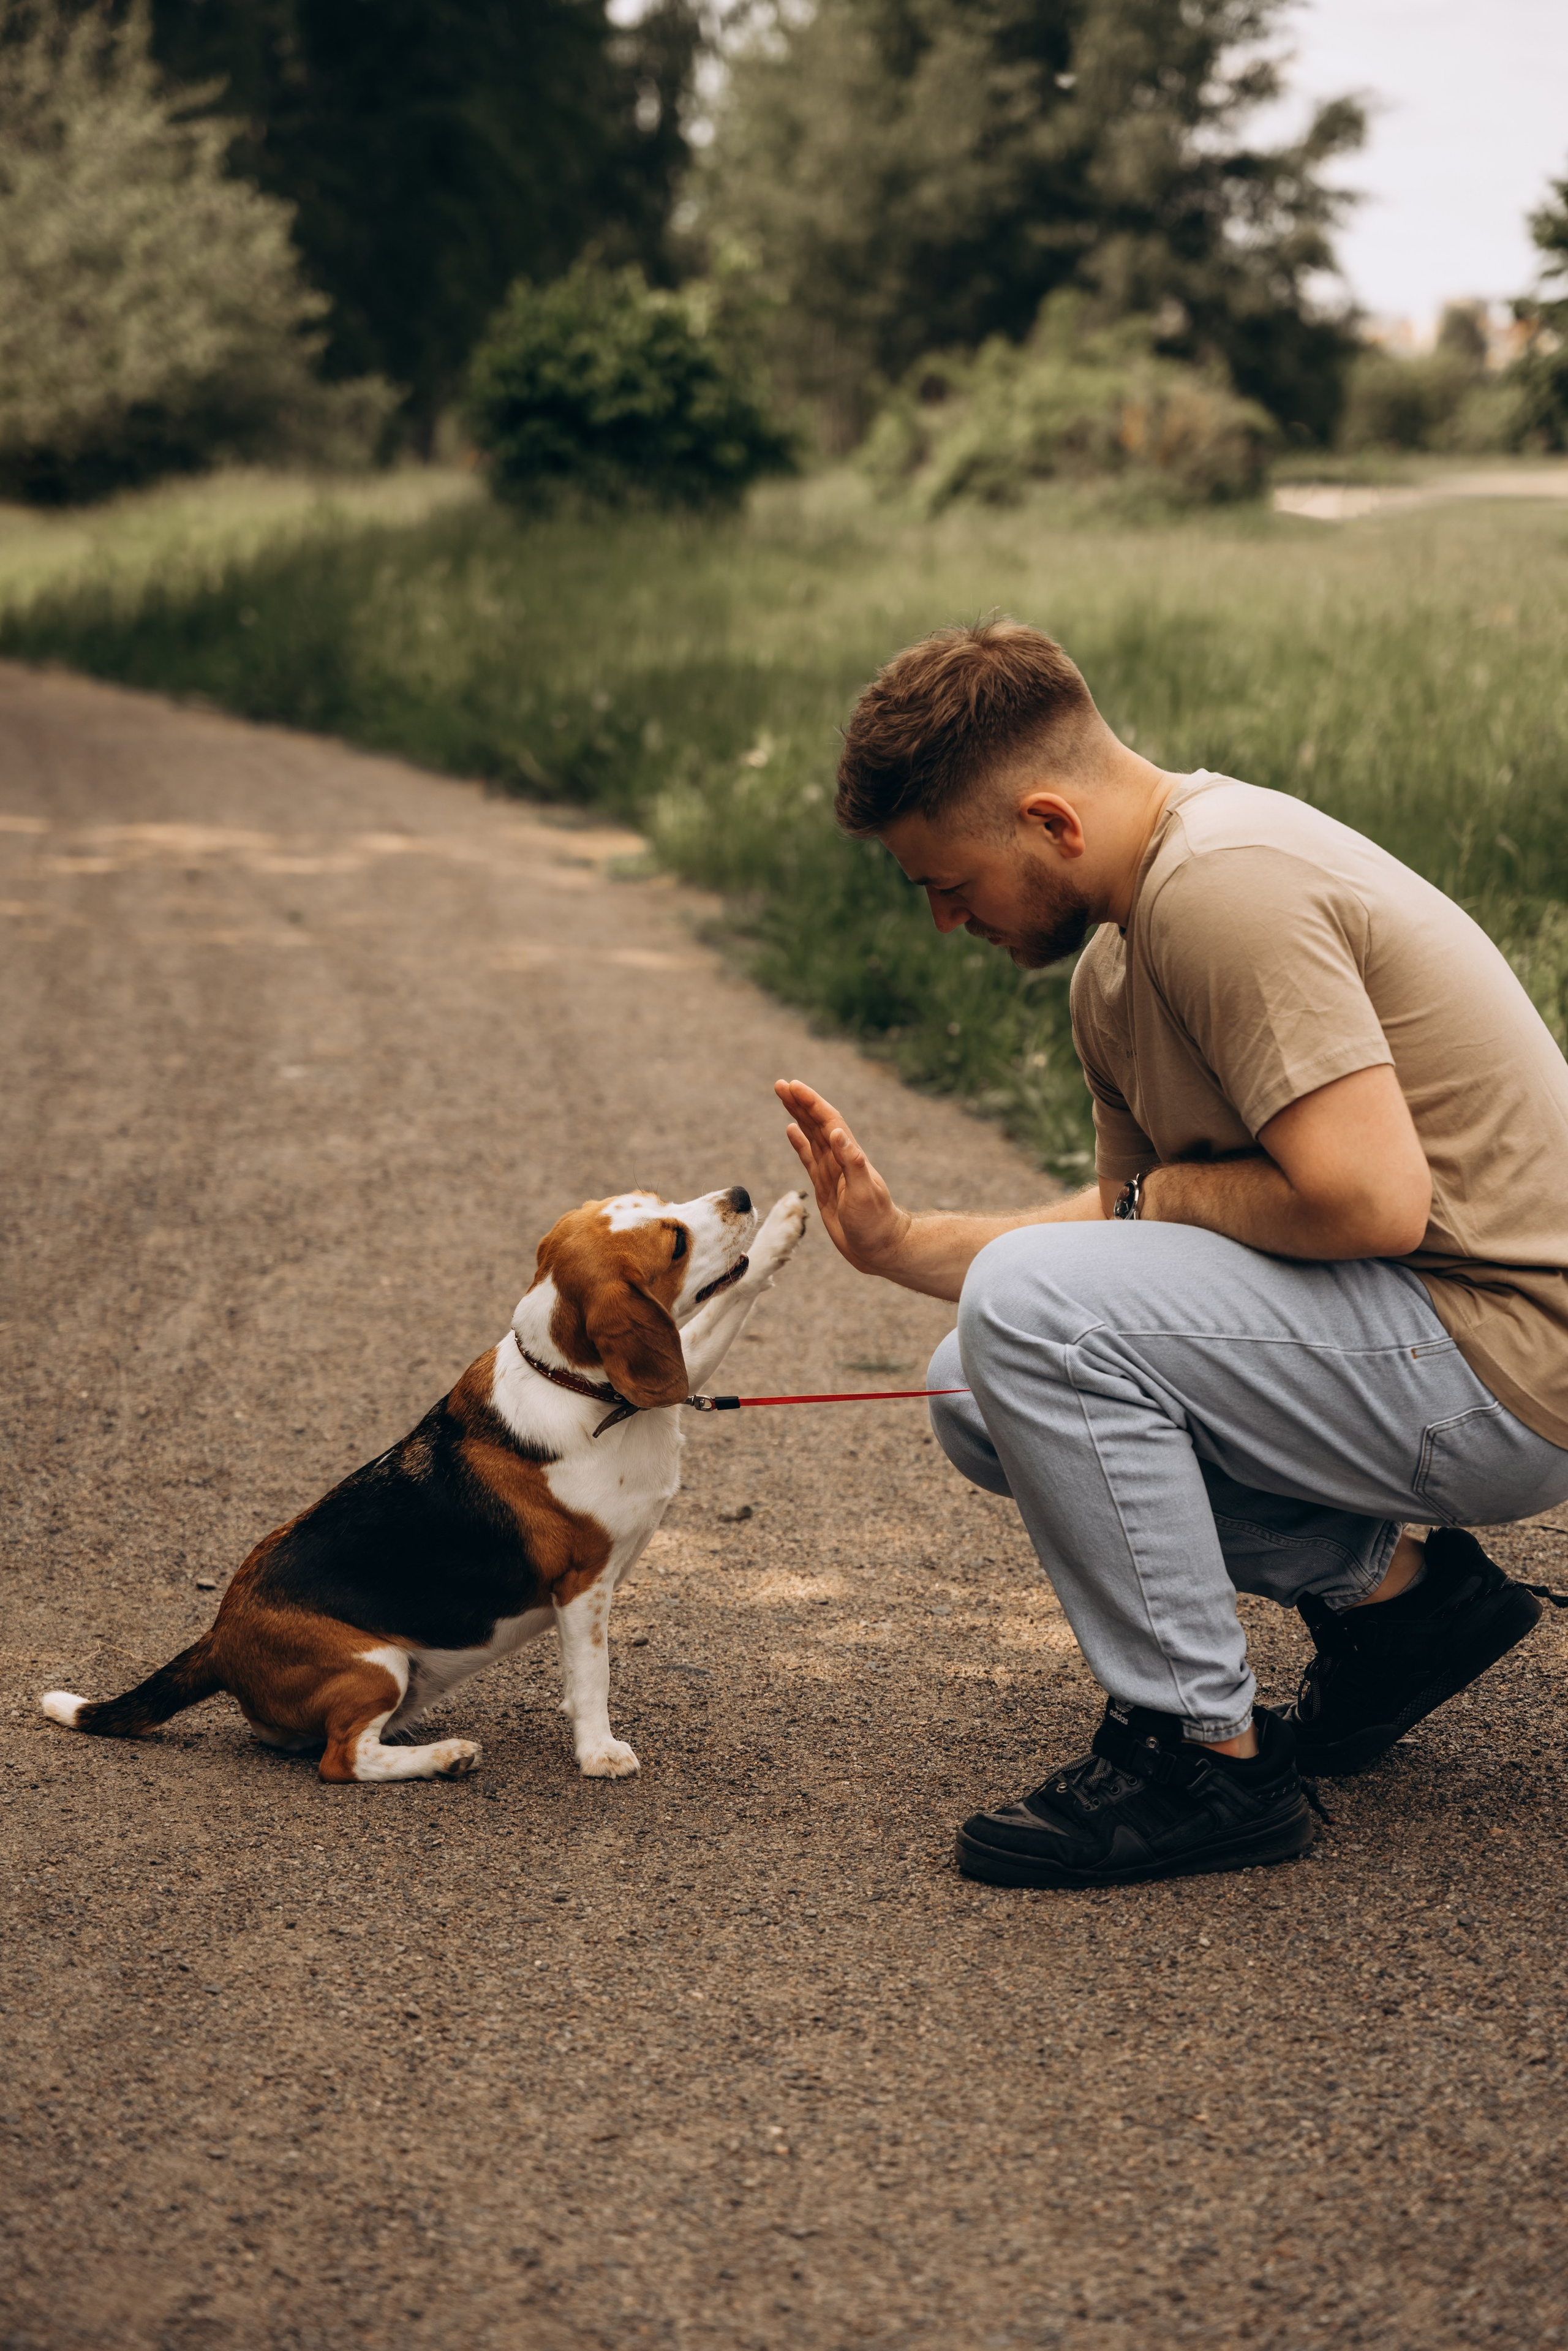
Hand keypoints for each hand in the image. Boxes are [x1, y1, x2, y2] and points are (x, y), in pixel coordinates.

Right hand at [774, 1079, 911, 1276]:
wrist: (880, 1248)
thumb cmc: (875, 1223)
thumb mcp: (864, 1193)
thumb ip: (852, 1163)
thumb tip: (837, 1133)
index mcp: (849, 1157)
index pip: (829, 1122)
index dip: (811, 1103)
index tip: (794, 1086)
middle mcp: (840, 1160)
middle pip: (817, 1123)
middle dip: (800, 1103)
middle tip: (780, 1084)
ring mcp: (832, 1172)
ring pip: (812, 1136)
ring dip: (799, 1116)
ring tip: (784, 1097)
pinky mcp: (825, 1186)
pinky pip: (808, 1157)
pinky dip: (800, 1142)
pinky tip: (791, 1130)